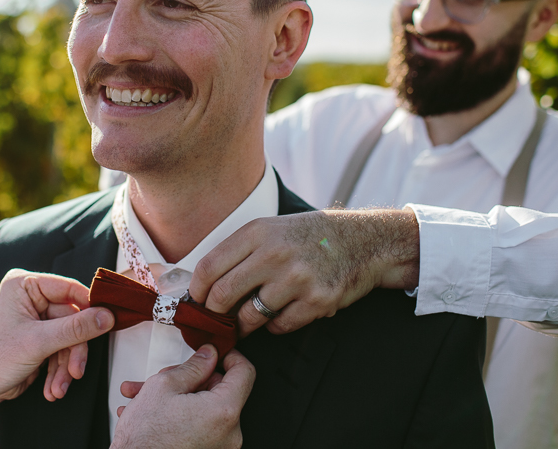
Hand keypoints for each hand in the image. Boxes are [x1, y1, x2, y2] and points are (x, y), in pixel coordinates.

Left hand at [0, 270, 113, 418]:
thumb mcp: (38, 343)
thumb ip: (76, 329)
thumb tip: (107, 316)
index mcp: (24, 285)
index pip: (69, 289)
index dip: (88, 307)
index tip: (106, 323)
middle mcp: (30, 298)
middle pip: (71, 319)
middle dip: (72, 351)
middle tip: (75, 371)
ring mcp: (34, 320)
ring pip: (68, 338)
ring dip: (65, 366)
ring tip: (58, 387)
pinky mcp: (37, 339)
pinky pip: (60, 350)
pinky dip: (59, 371)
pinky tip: (52, 388)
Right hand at [111, 346, 255, 448]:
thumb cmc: (144, 438)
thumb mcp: (164, 386)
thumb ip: (193, 366)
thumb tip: (209, 355)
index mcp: (224, 412)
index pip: (245, 372)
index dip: (230, 356)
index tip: (217, 353)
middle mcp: (229, 434)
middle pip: (220, 391)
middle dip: (192, 380)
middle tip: (166, 377)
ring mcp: (220, 448)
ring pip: (205, 409)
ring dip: (178, 398)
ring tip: (147, 396)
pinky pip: (200, 427)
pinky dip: (180, 417)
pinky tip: (154, 414)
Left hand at [189, 209, 419, 335]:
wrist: (362, 241)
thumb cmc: (308, 237)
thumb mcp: (270, 229)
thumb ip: (239, 251)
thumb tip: (201, 284)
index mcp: (258, 232)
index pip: (209, 267)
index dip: (196, 291)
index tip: (196, 301)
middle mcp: (274, 253)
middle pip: (223, 296)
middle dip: (215, 314)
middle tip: (216, 319)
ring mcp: (297, 278)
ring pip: (250, 317)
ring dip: (244, 325)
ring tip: (246, 321)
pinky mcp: (316, 301)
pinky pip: (279, 327)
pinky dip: (274, 326)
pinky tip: (282, 313)